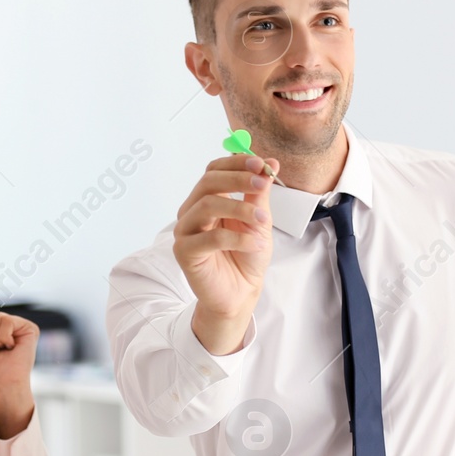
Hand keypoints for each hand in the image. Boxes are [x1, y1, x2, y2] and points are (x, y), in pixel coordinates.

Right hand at [172, 153, 275, 353]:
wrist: (241, 293)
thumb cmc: (246, 256)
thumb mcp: (259, 220)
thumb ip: (259, 193)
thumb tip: (270, 163)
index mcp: (206, 199)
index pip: (214, 170)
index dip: (236, 163)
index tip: (262, 164)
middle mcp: (191, 211)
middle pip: (208, 183)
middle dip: (238, 179)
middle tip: (263, 182)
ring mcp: (185, 231)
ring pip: (207, 206)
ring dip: (241, 209)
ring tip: (263, 221)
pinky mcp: (185, 252)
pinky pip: (210, 238)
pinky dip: (237, 238)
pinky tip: (255, 244)